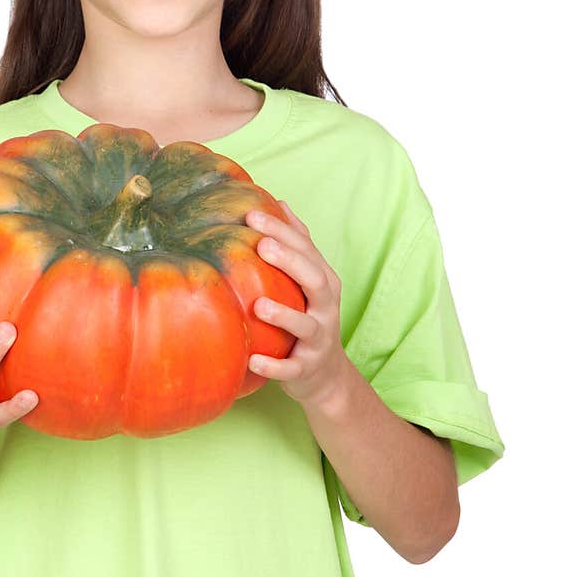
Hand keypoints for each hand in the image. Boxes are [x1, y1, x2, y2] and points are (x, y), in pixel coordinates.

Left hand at [245, 200, 347, 406]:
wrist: (325, 375)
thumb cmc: (309, 316)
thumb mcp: (309, 279)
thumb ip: (298, 243)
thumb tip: (280, 201)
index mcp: (324, 281)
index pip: (306, 251)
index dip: (282, 232)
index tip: (252, 216)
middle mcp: (325, 307)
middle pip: (314, 280)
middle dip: (290, 262)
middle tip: (261, 245)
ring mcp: (318, 339)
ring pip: (306, 326)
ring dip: (284, 316)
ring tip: (259, 305)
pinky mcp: (307, 369)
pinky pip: (292, 369)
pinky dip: (274, 367)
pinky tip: (252, 360)